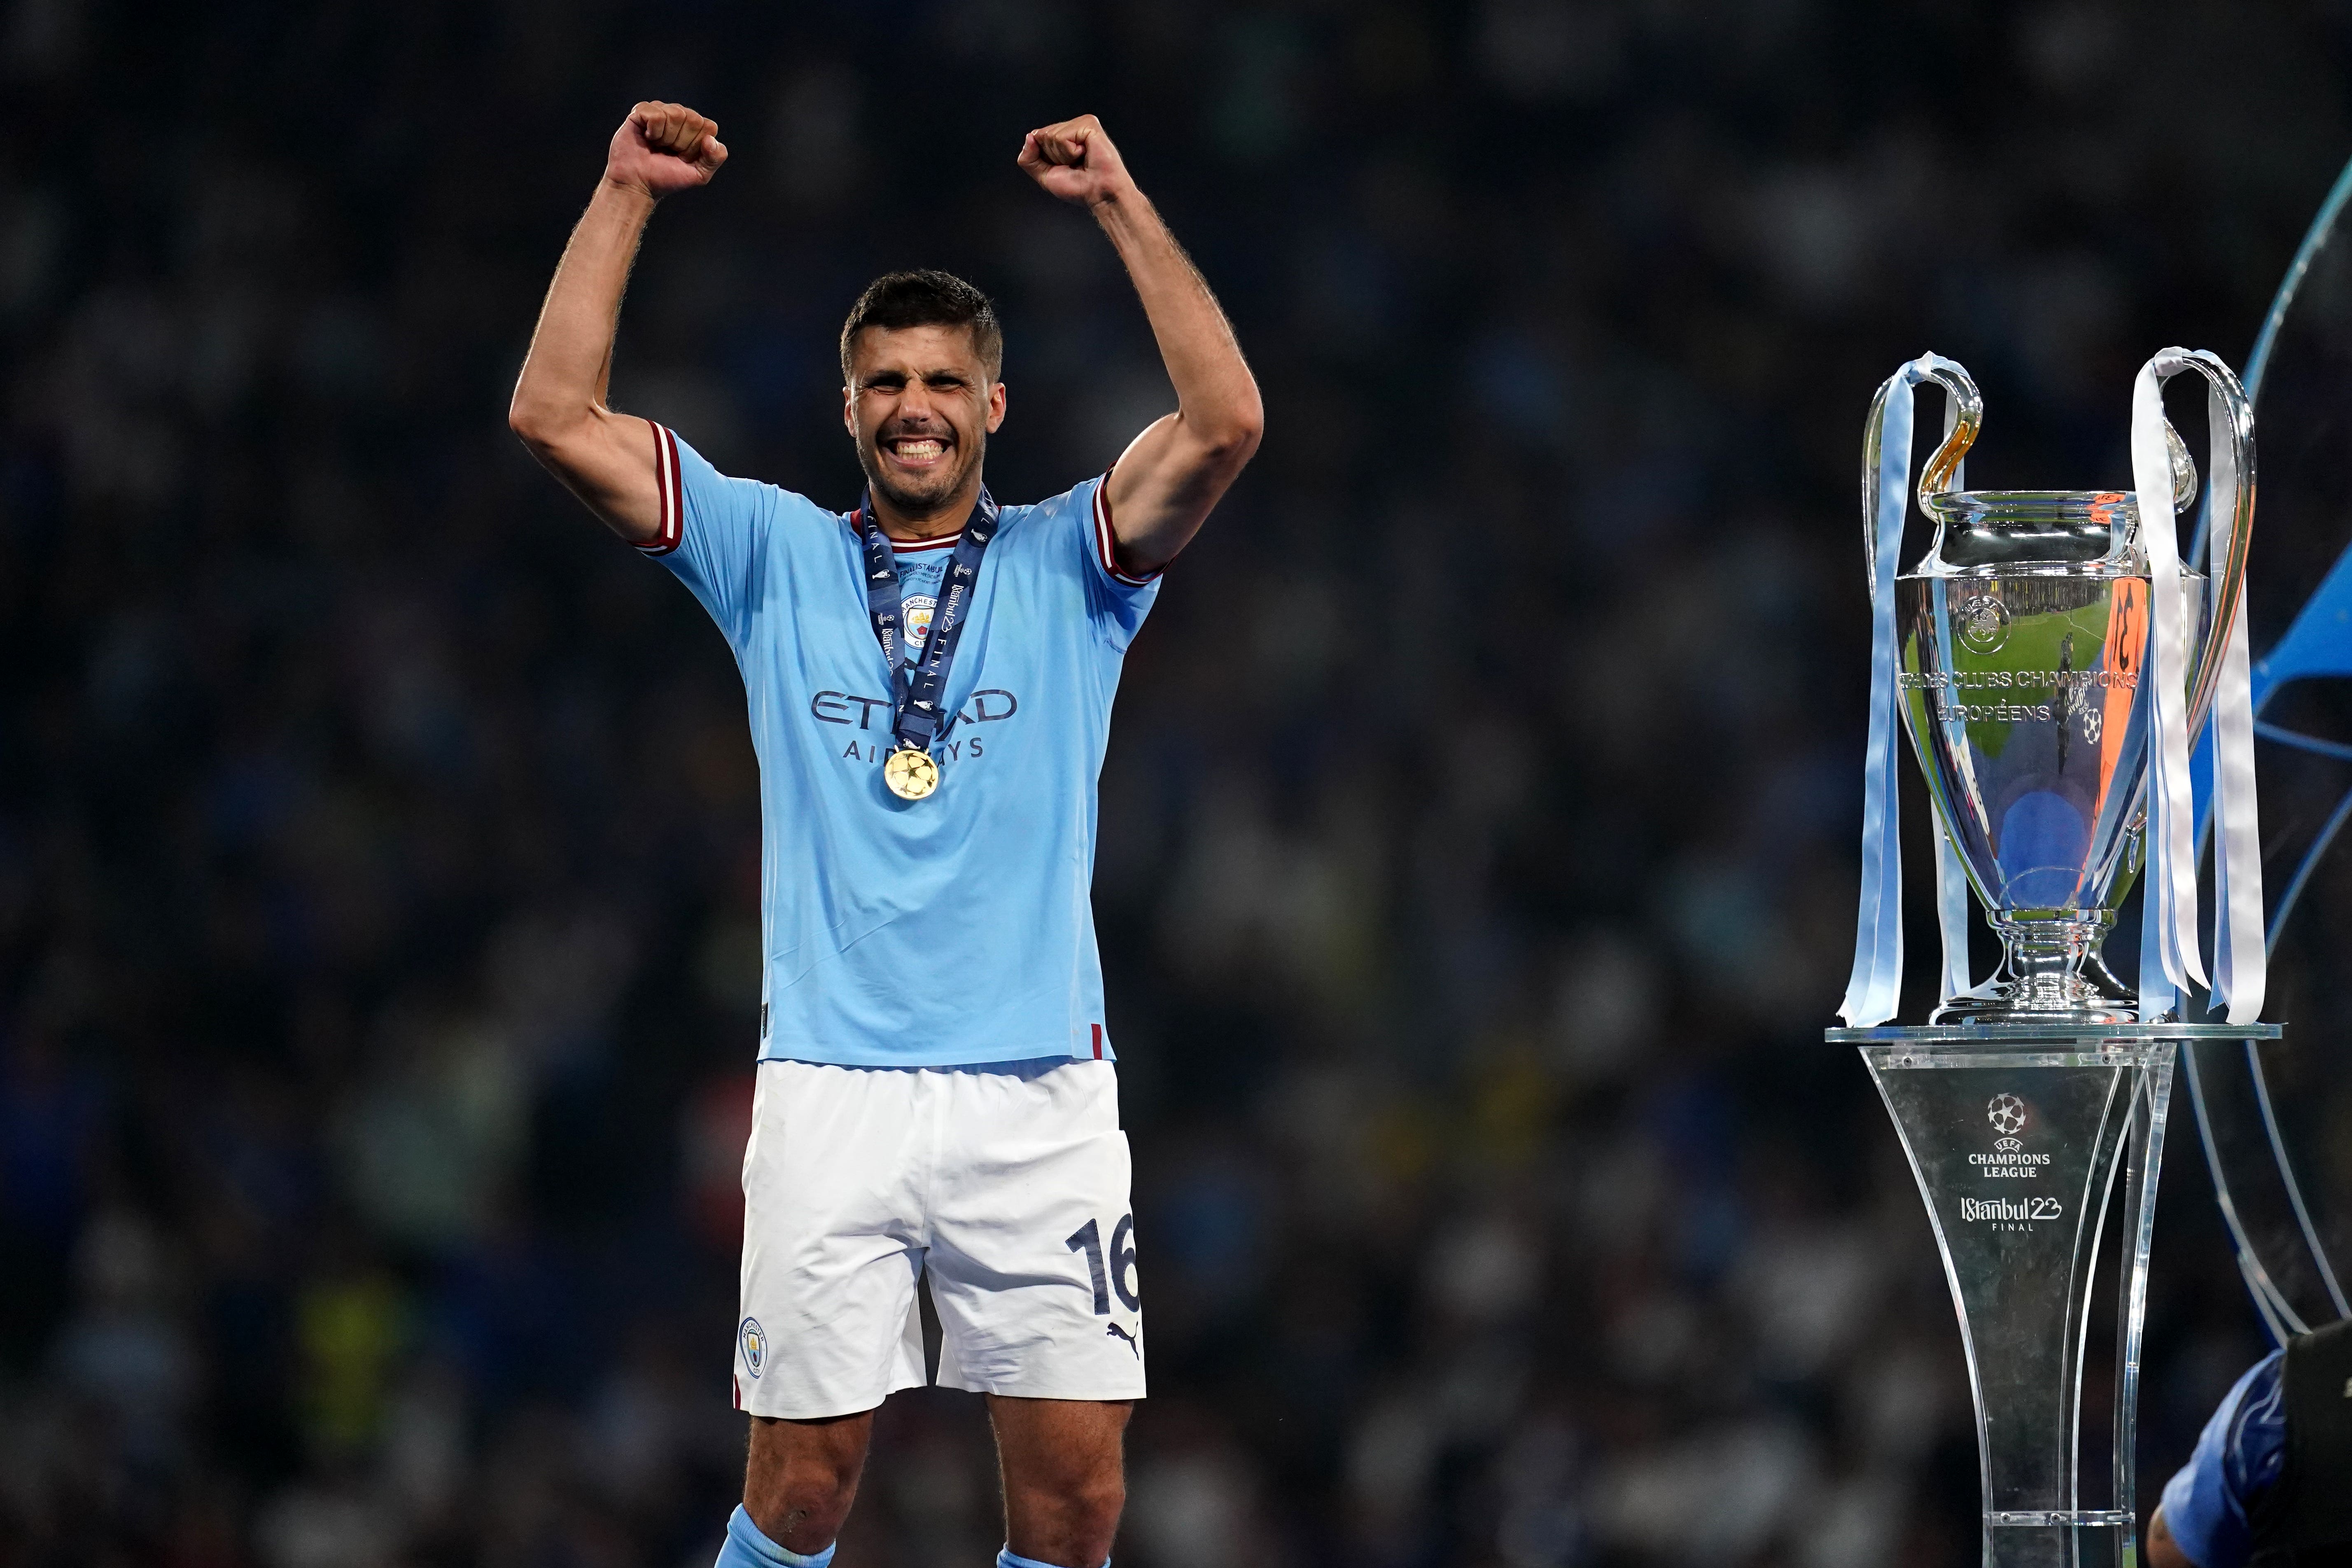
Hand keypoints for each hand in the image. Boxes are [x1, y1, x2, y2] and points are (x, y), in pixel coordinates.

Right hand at [606, 101, 727, 200]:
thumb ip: (715, 158)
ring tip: (657, 145)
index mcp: (696, 129)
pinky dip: (653, 131)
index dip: (697, 146)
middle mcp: (680, 116)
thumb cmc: (665, 178)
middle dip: (681, 141)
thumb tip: (710, 139)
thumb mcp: (699, 174)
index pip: (709, 127)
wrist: (638, 183)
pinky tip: (647, 137)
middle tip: (668, 151)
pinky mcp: (642, 111)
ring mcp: (661, 111)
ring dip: (666, 137)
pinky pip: (656, 114)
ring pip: (675, 114)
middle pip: (693, 119)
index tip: (684, 157)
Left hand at [1017, 115, 1134, 208]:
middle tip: (1074, 165)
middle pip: (1042, 136)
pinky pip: (1062, 137)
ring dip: (1063, 155)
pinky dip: (1070, 152)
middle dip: (1053, 156)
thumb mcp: (1044, 176)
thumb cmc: (1079, 187)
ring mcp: (1081, 124)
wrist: (1099, 194)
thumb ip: (1029, 159)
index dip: (1044, 157)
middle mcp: (1071, 128)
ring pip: (1051, 135)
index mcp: (1063, 136)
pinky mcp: (1089, 124)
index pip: (1036, 137)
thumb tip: (1029, 137)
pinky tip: (1085, 154)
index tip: (1063, 167)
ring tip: (1081, 161)